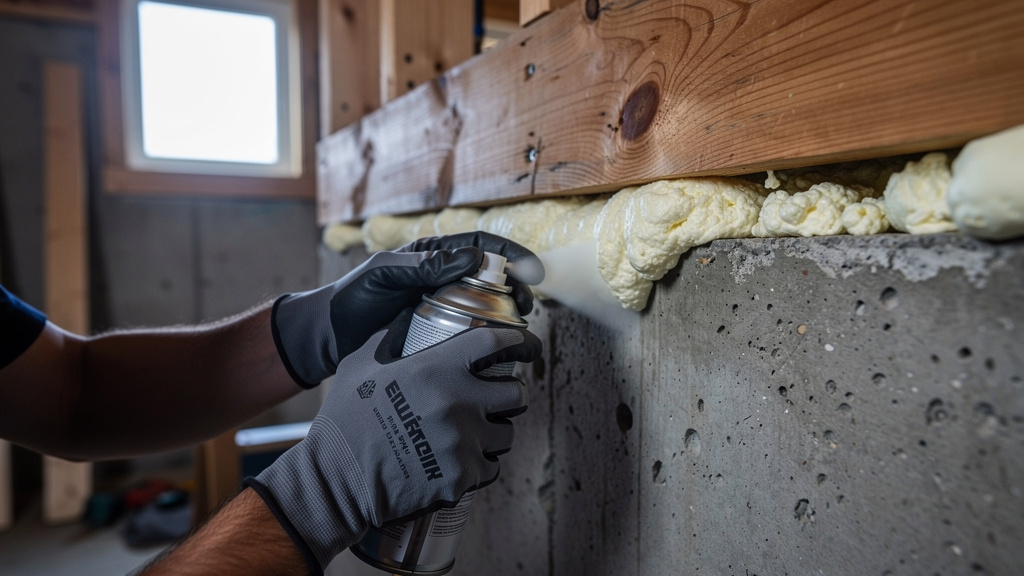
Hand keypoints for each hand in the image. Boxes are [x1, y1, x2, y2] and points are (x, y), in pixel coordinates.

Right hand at [245, 309, 541, 571]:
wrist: (337, 480)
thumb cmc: (346, 419)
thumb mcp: (362, 364)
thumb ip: (392, 335)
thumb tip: (410, 312)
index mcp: (437, 369)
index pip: (495, 344)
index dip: (516, 340)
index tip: (525, 343)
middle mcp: (458, 403)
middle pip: (515, 391)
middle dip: (509, 391)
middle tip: (497, 395)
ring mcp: (464, 442)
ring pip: (506, 432)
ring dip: (495, 429)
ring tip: (478, 430)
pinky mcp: (462, 477)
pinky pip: (491, 466)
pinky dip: (481, 463)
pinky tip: (464, 459)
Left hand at [272, 231, 542, 387]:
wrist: (327, 337)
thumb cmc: (351, 299)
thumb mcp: (383, 275)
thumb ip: (423, 265)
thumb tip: (472, 257)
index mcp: (430, 257)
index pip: (479, 246)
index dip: (510, 254)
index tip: (533, 269)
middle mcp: (440, 279)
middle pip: (490, 276)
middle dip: (516, 286)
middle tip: (527, 304)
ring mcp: (440, 307)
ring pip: (484, 305)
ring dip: (507, 312)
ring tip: (519, 325)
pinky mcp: (436, 334)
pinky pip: (468, 331)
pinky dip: (488, 336)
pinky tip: (497, 347)